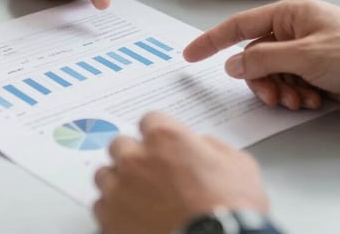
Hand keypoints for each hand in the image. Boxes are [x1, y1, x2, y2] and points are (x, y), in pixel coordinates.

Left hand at [93, 112, 267, 233]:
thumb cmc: (231, 210)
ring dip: (120, 183)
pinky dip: (114, 212)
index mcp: (165, 138)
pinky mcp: (109, 219)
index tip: (164, 146)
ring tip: (141, 199)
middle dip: (134, 156)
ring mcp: (118, 189)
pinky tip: (134, 219)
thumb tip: (202, 146)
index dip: (159, 135)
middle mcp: (135, 159)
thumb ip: (213, 147)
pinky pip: (101, 208)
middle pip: (121, 145)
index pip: (150, 120)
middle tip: (152, 174)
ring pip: (105, 175)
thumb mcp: (239, 166)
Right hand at [183, 0, 339, 114]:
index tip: (189, 55)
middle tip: (273, 97)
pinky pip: (288, 84)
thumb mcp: (305, 55)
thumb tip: (231, 64)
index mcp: (289, 14)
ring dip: (279, 91)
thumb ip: (263, 59)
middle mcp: (293, 30)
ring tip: (298, 101)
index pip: (239, 26)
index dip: (211, 40)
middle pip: (255, 57)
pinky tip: (310, 101)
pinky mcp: (315, 72)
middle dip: (260, 80)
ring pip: (271, 74)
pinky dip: (293, 96)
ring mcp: (304, 51)